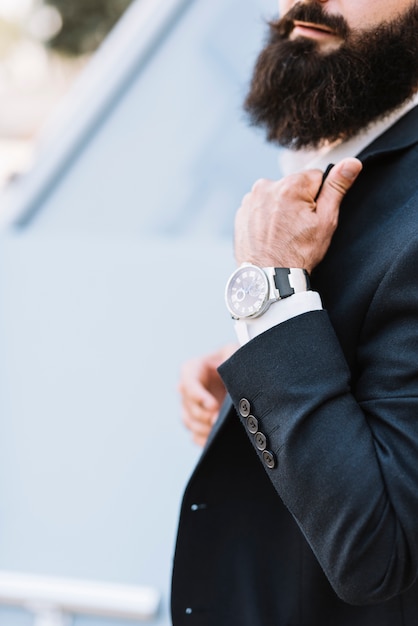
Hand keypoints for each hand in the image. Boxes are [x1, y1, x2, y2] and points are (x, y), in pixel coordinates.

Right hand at [179, 343, 236, 446]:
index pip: (188, 382)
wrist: (242, 376)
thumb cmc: (234, 360)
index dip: (198, 396)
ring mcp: (191, 406)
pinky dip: (203, 440)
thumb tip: (229, 362)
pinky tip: (216, 440)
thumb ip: (231, 354)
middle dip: (203, 415)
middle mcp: (188, 389)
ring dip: (203, 429)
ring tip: (219, 432)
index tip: (213, 406)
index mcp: (193, 369)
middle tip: (219, 420)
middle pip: (188, 406)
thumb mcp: (233, 352)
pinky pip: (194, 435)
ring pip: (188, 421)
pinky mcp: (198, 421)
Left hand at [234, 158, 362, 272]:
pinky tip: (270, 236)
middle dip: (299, 203)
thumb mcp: (326, 221)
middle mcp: (266, 186)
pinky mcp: (242, 212)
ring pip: (276, 196)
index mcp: (290, 185)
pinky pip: (260, 207)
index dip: (318, 199)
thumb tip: (352, 162)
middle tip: (297, 230)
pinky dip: (266, 218)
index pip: (315, 178)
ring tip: (283, 234)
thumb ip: (337, 187)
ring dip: (281, 209)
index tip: (311, 219)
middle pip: (294, 187)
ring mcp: (250, 200)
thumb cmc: (299, 253)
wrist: (269, 278)